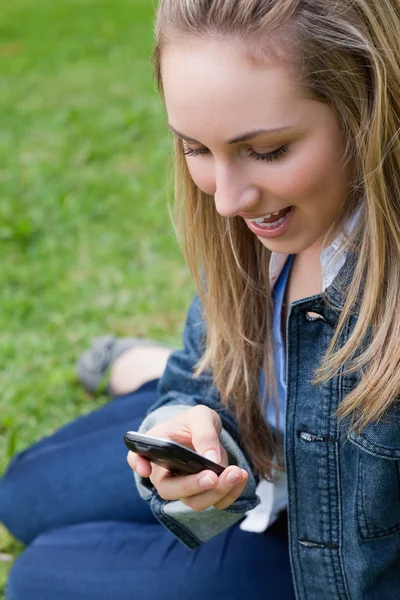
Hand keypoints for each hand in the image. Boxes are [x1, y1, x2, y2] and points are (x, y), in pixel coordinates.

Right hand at [127, 405, 247, 510]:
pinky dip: (230, 494)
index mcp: (155, 448)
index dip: (137, 464)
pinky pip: (214, 503)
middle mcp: (164, 473)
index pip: (135, 458)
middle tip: (214, 475)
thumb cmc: (195, 422)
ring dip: (218, 492)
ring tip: (236, 473)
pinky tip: (241, 477)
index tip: (145, 468)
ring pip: (194, 502)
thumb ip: (204, 433)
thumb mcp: (200, 416)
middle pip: (170, 490)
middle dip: (194, 486)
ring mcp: (183, 487)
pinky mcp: (202, 494)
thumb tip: (211, 460)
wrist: (206, 431)